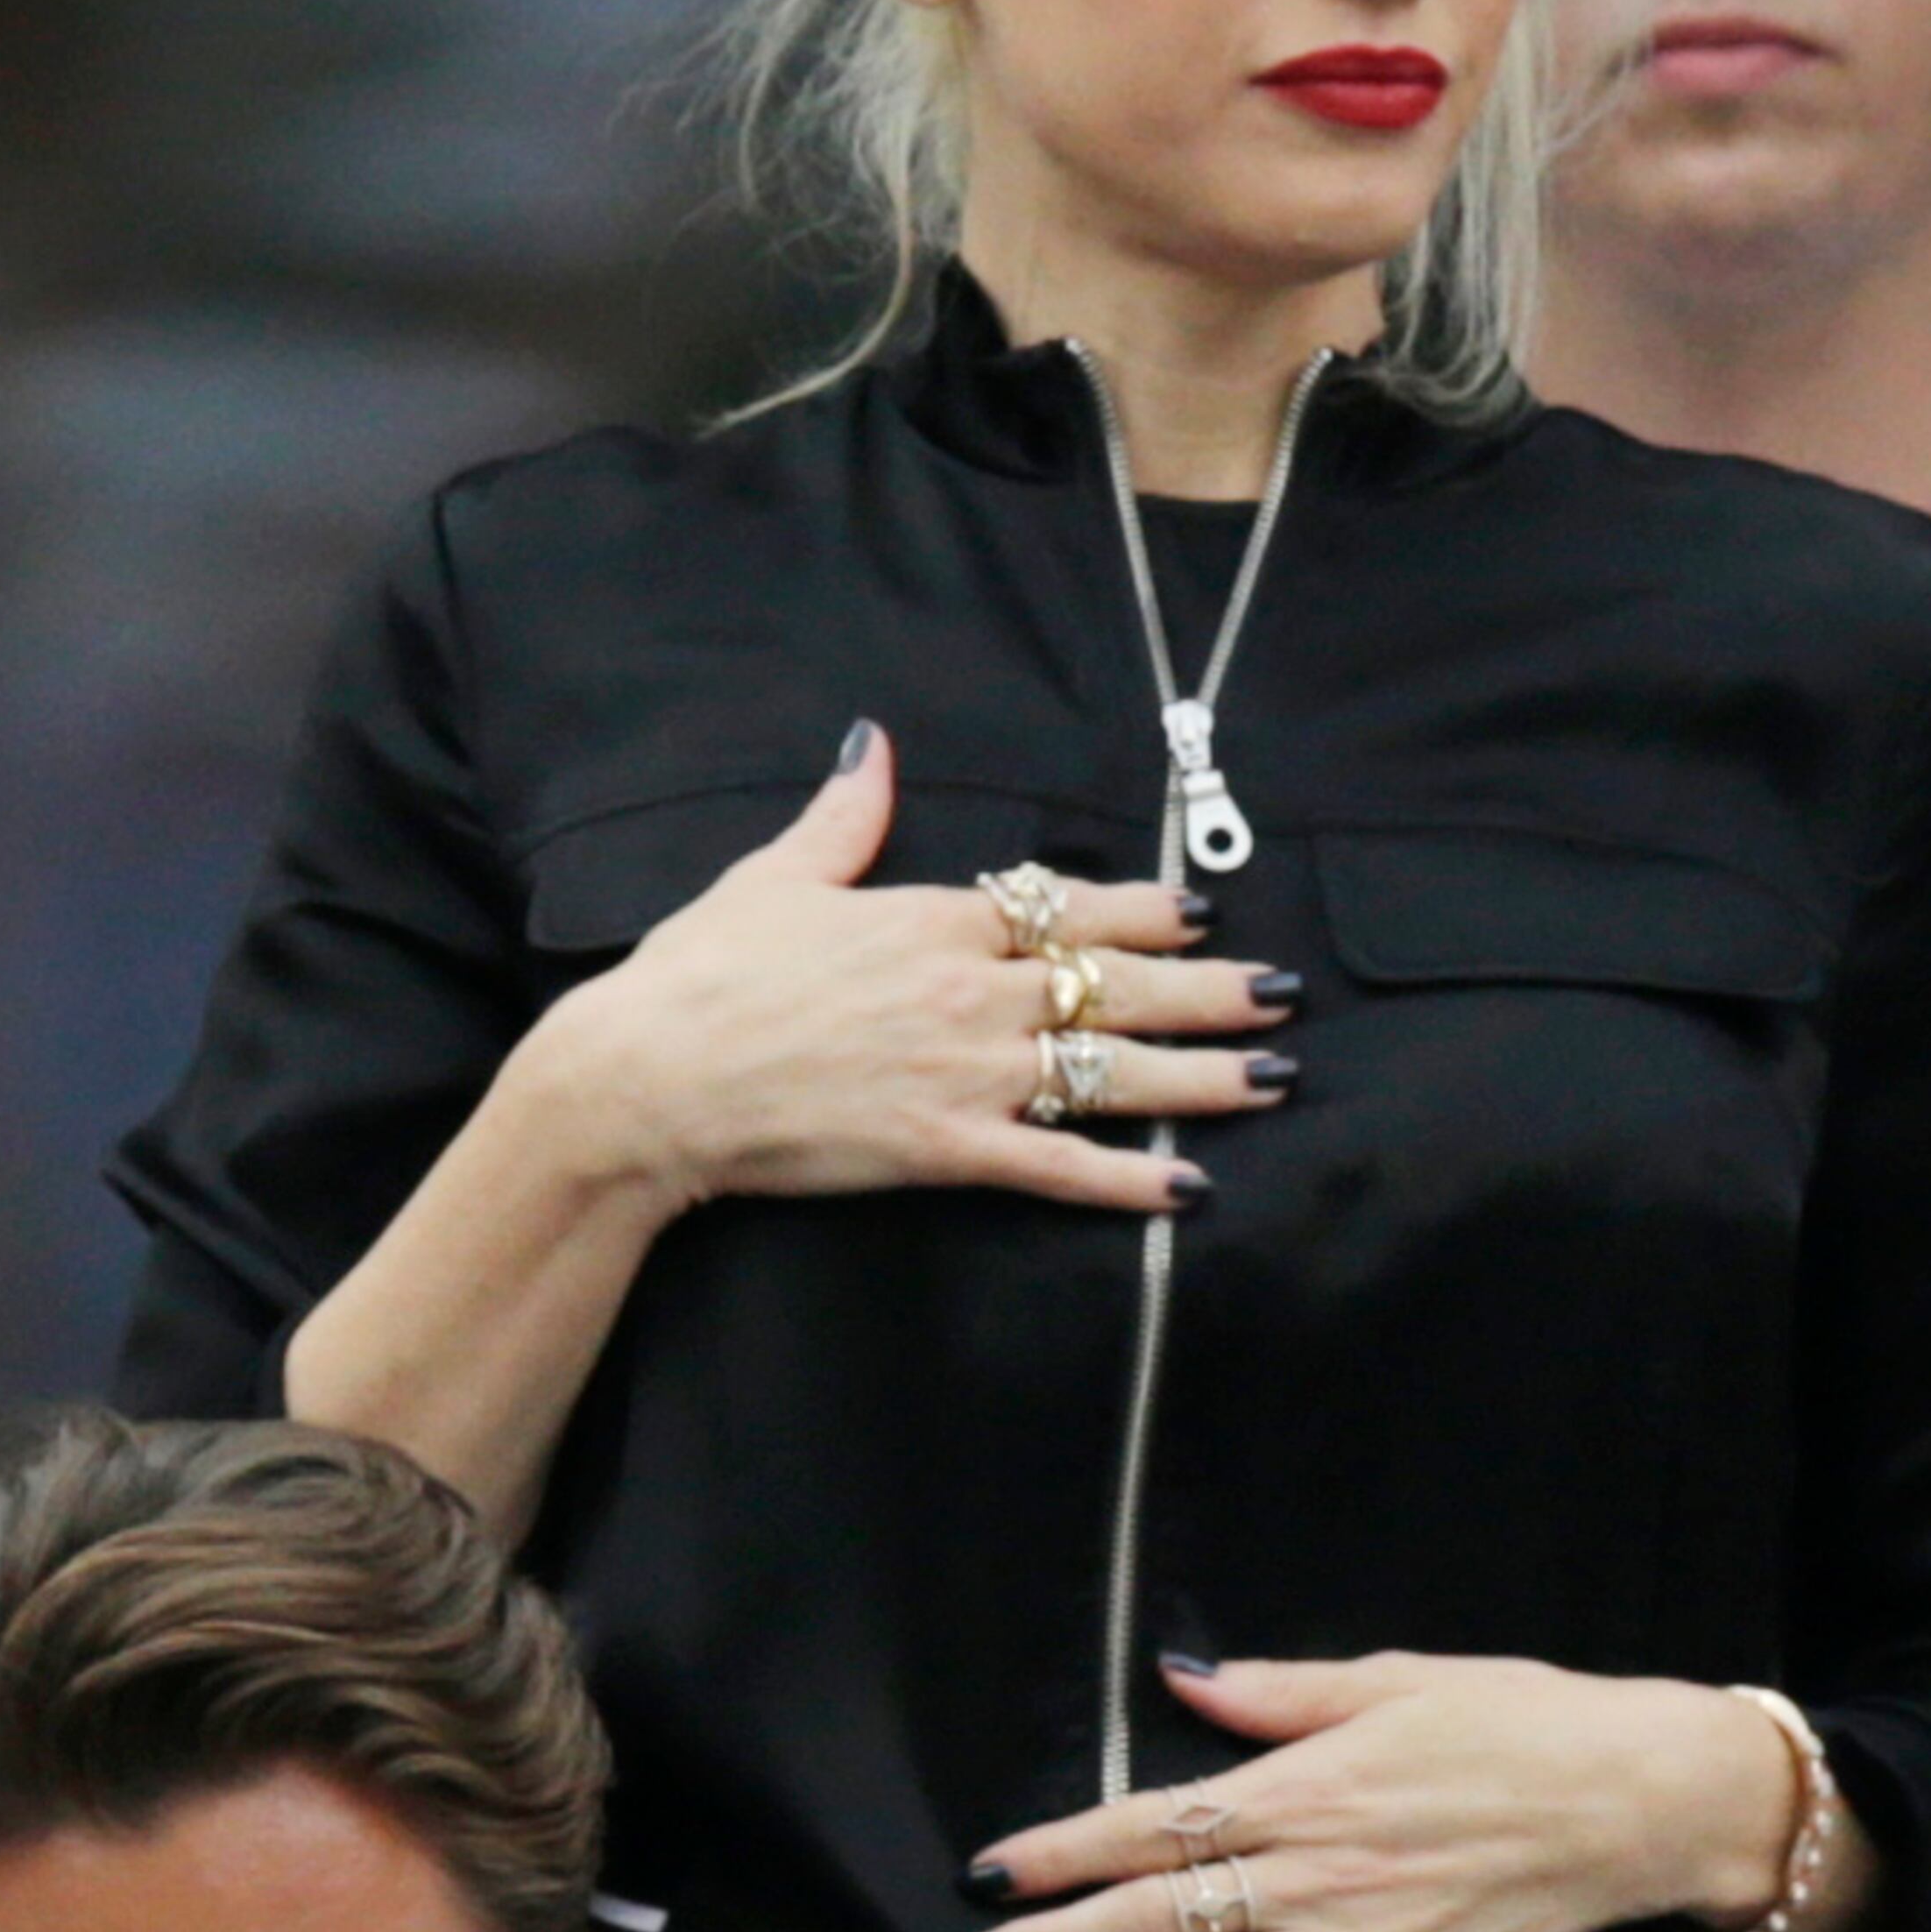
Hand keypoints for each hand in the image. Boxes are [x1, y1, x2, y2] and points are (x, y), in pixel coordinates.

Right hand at [525, 723, 1295, 1223]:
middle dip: (1210, 990)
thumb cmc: (699, 975)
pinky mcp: (945, 1148)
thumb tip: (871, 743)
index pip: (1064, 907)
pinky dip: (1127, 1181)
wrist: (650, 1078)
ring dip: (1203, 1078)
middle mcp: (967, 989)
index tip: (1198, 912)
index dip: (1143, 911)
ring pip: (1111, 1072)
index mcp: (930, 919)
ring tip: (1275, 1079)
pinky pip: (1058, 1167)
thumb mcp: (772, 877)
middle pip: (1115, 987)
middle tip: (1280, 992)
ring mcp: (964, 1071)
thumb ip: (841, 815)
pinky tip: (1186, 1188)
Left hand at [941, 1650, 1800, 1931]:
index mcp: (1298, 1792)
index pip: (1147, 1827)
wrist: (1634, 1798)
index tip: (989, 1875)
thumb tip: (1176, 1678)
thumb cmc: (1514, 1721)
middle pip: (1157, 1917)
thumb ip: (1276, 1693)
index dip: (1060, 1853)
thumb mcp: (1390, 1678)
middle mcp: (1313, 1876)